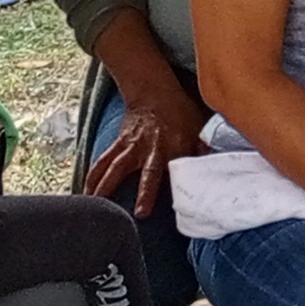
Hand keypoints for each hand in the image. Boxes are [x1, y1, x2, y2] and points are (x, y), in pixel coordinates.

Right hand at [84, 75, 207, 211]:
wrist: (154, 92)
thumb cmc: (182, 114)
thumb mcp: (199, 128)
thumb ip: (205, 150)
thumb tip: (219, 171)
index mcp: (171, 145)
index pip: (167, 170)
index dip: (159, 189)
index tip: (152, 209)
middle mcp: (148, 147)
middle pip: (138, 171)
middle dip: (133, 191)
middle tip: (130, 213)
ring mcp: (130, 145)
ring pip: (113, 167)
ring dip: (102, 187)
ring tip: (92, 206)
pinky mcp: (118, 144)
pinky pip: (103, 161)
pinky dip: (93, 177)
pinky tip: (84, 193)